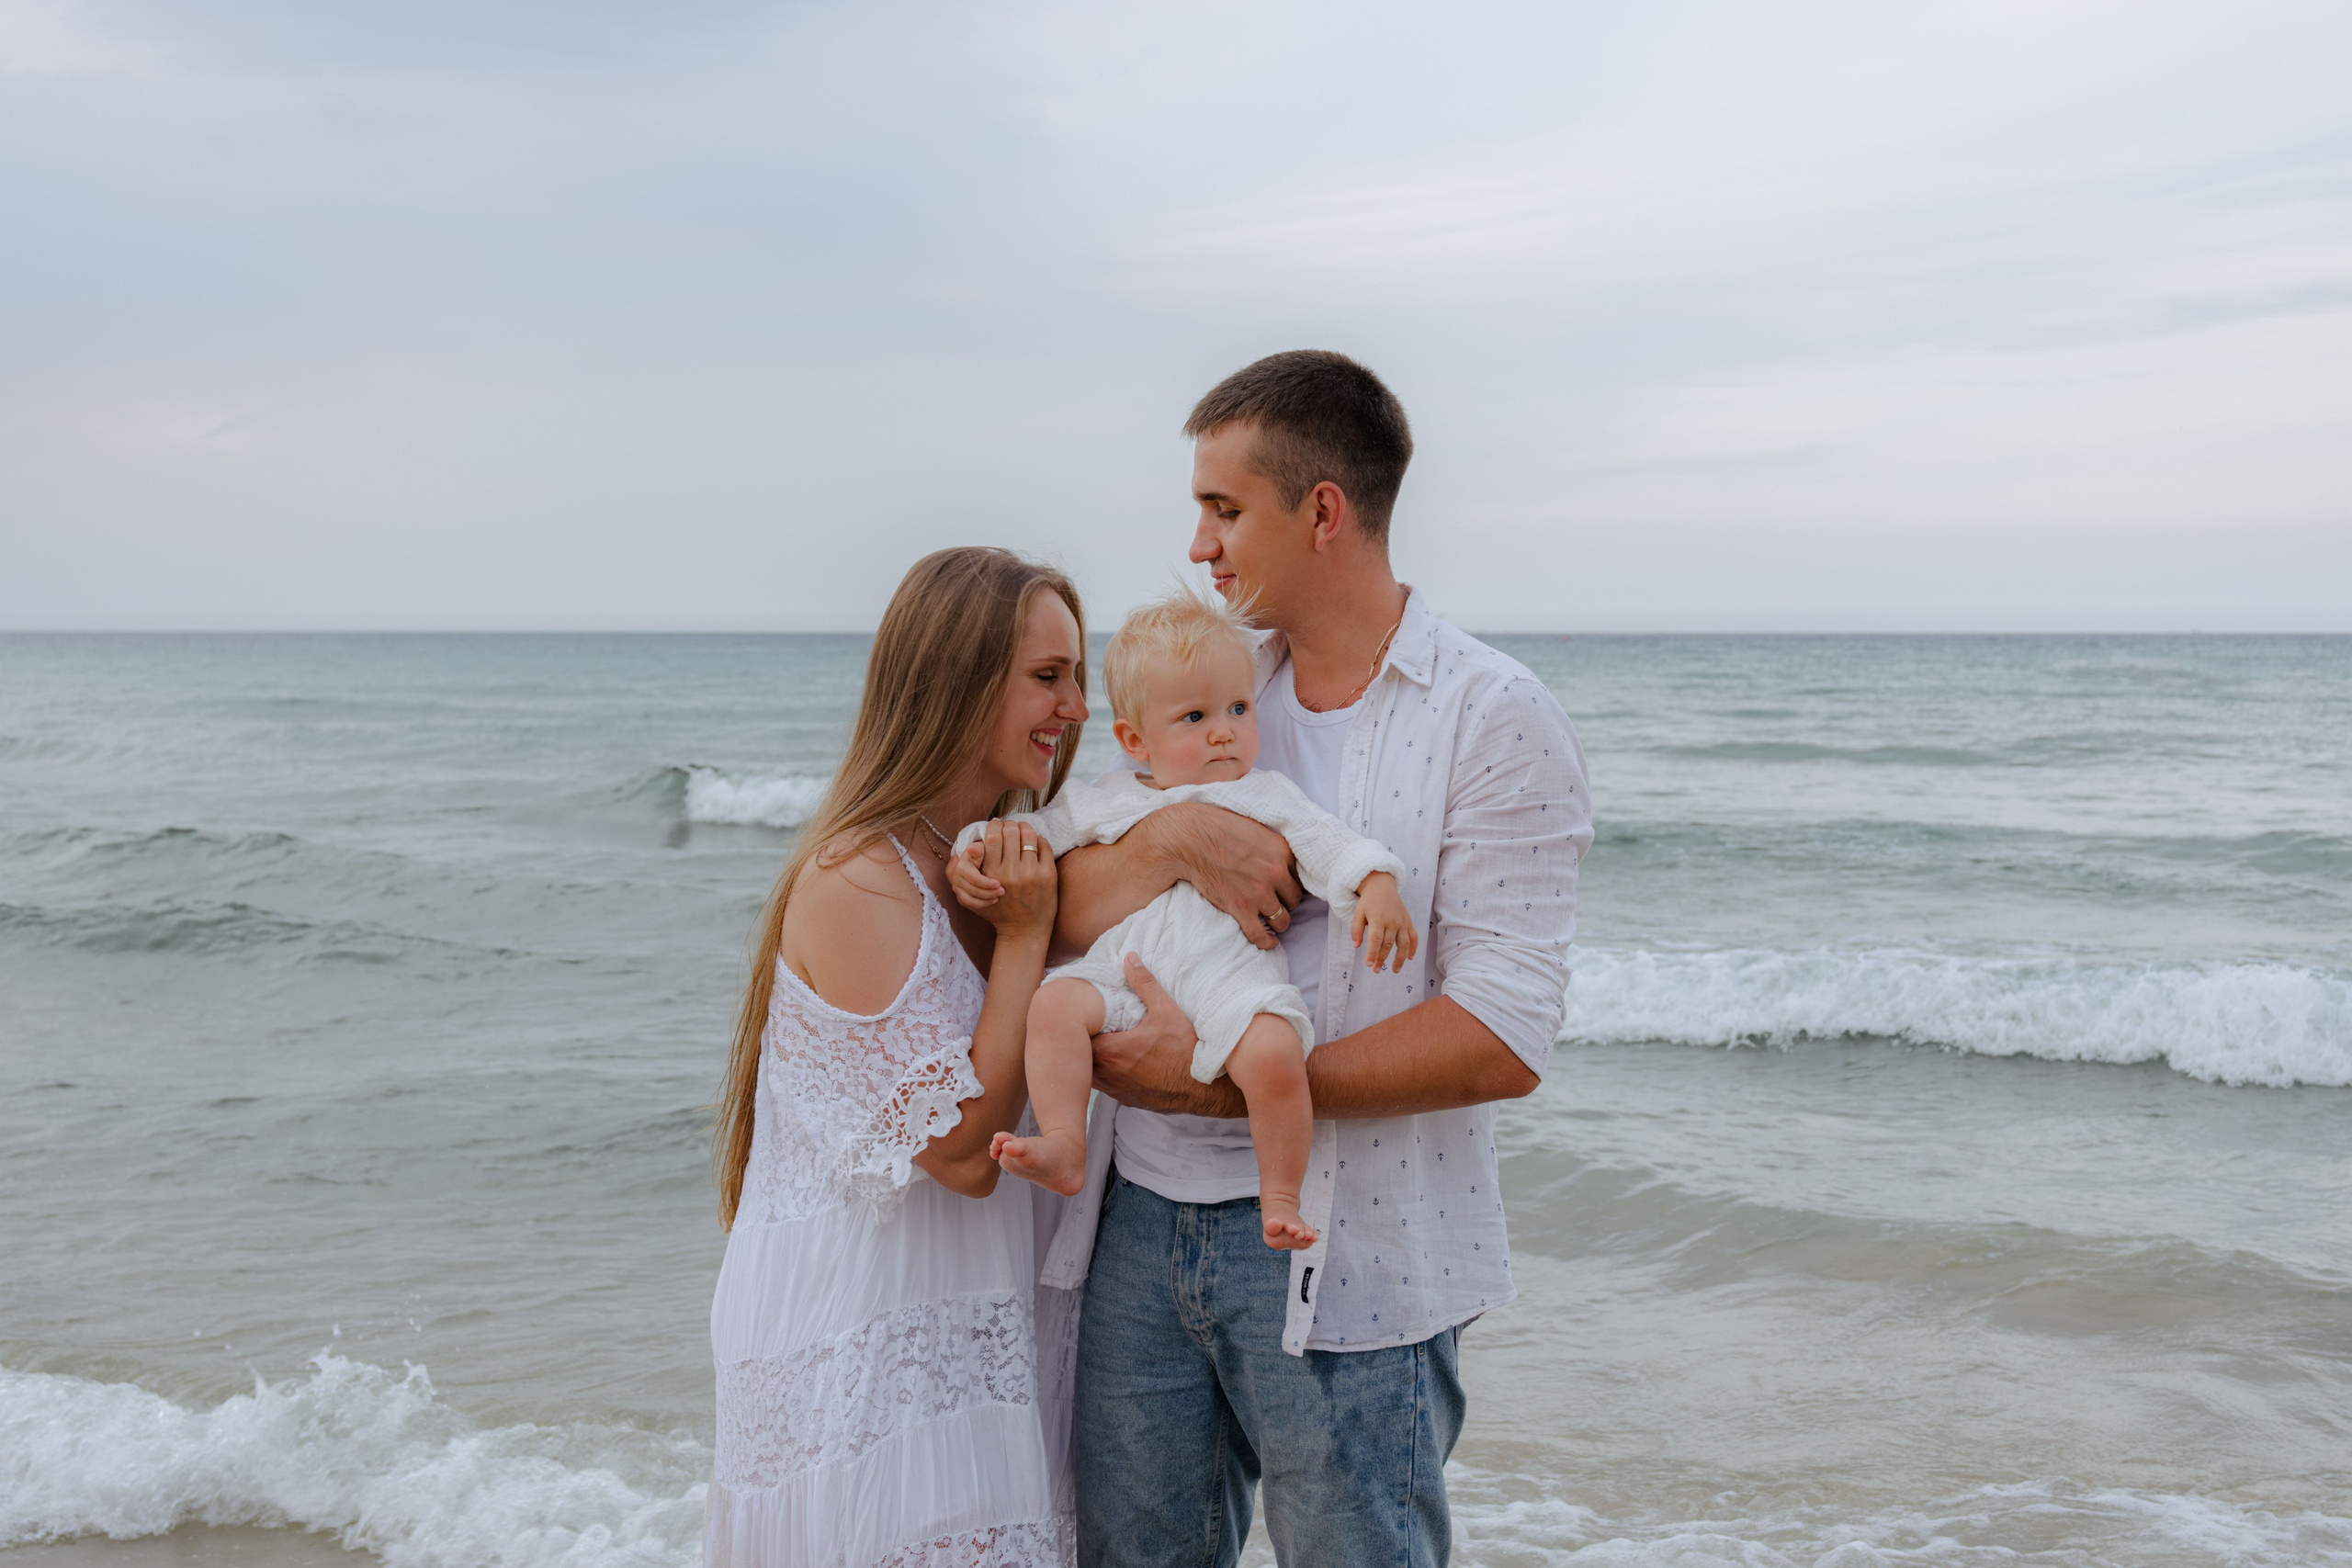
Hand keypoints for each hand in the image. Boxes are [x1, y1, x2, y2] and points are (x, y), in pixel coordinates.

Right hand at [945, 839, 998, 910]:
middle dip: (988, 892)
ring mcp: (957, 887)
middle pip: (971, 890)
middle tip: (1002, 890)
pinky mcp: (960, 896)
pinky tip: (993, 900)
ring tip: (999, 895)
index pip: (972, 878)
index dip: (985, 882)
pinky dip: (982, 904)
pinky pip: (969, 903)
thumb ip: (979, 850)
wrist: (981, 862)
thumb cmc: (985, 853)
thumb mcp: (983, 850)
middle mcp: (956, 876)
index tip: (998, 884)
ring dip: (986, 899)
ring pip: (969, 899)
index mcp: (962, 864)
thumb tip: (972, 848)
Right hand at [970, 820, 1054, 941]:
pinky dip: (1039, 839)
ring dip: (1024, 827)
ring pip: (1028, 836)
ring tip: (1021, 829)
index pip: (992, 838)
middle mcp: (1011, 874)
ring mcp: (1032, 874)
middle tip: (1008, 825)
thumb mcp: (971, 898)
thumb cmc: (997, 912)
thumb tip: (959, 849)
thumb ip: (959, 874)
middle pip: (1010, 832)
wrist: (1024, 932)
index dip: (993, 826)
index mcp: (992, 876)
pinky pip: (1043, 845)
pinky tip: (1034, 842)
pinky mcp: (1048, 875)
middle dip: (1008, 824)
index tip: (994, 825)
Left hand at [1090, 954, 1243, 1115]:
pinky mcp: (1126, 1100)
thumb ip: (1144, 984)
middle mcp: (1108, 1074)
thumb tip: (1130, 958)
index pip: (1079, 1037)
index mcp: (1111, 1050)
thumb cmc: (1185, 1050)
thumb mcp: (1166, 1011)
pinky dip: (1107, 1075)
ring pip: (1092, 1074)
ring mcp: (1116, 1090)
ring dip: (1094, 1060)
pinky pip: (1106, 1087)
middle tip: (1093, 1027)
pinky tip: (1120, 1064)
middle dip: (1085, 1042)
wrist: (1203, 1089)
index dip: (1080, 1026)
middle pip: (1082, 1056)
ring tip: (1104, 1044)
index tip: (1088, 1016)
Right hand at [1152, 804, 1302, 951]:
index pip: (1301, 877)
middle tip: (1276, 902)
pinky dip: (1267, 942)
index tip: (1284, 887)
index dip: (1292, 883)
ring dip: (1279, 922)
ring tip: (1273, 922)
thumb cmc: (1219, 829)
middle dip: (1286, 902)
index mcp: (1283, 851)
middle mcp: (1276, 873)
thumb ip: (1274, 847)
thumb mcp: (1257, 830)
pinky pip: (1260, 934)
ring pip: (1282, 919)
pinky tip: (1269, 943)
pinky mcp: (1241, 908)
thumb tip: (1282, 860)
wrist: (1190, 838)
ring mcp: (1259, 893)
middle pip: (1294, 899)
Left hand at [1349, 871, 1418, 972]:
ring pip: (1403, 944)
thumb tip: (1356, 946)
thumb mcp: (1358, 912)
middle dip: (1382, 959)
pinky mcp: (1408, 922)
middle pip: (1388, 944)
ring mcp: (1402, 922)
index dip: (1372, 953)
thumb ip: (1356, 929)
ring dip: (1400, 959)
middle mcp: (1392, 921)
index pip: (1375, 940)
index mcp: (1378, 919)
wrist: (1382, 886)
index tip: (1369, 964)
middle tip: (1375, 970)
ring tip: (1394, 970)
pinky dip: (1413, 948)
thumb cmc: (1368, 901)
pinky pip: (1414, 937)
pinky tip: (1410, 958)